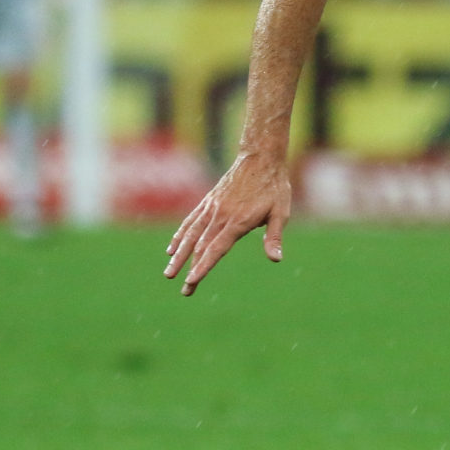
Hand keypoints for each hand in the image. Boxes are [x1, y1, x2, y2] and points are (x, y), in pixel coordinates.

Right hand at [163, 151, 290, 295]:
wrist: (260, 157)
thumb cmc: (274, 186)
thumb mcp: (281, 212)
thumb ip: (274, 236)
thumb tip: (276, 259)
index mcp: (237, 222)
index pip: (216, 249)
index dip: (203, 266)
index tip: (191, 281)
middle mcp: (220, 216)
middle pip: (201, 247)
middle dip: (190, 270)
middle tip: (184, 291)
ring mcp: (212, 208)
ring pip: (191, 235)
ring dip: (179, 255)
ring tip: (168, 273)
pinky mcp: (209, 202)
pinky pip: (190, 221)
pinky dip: (180, 235)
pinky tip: (171, 249)